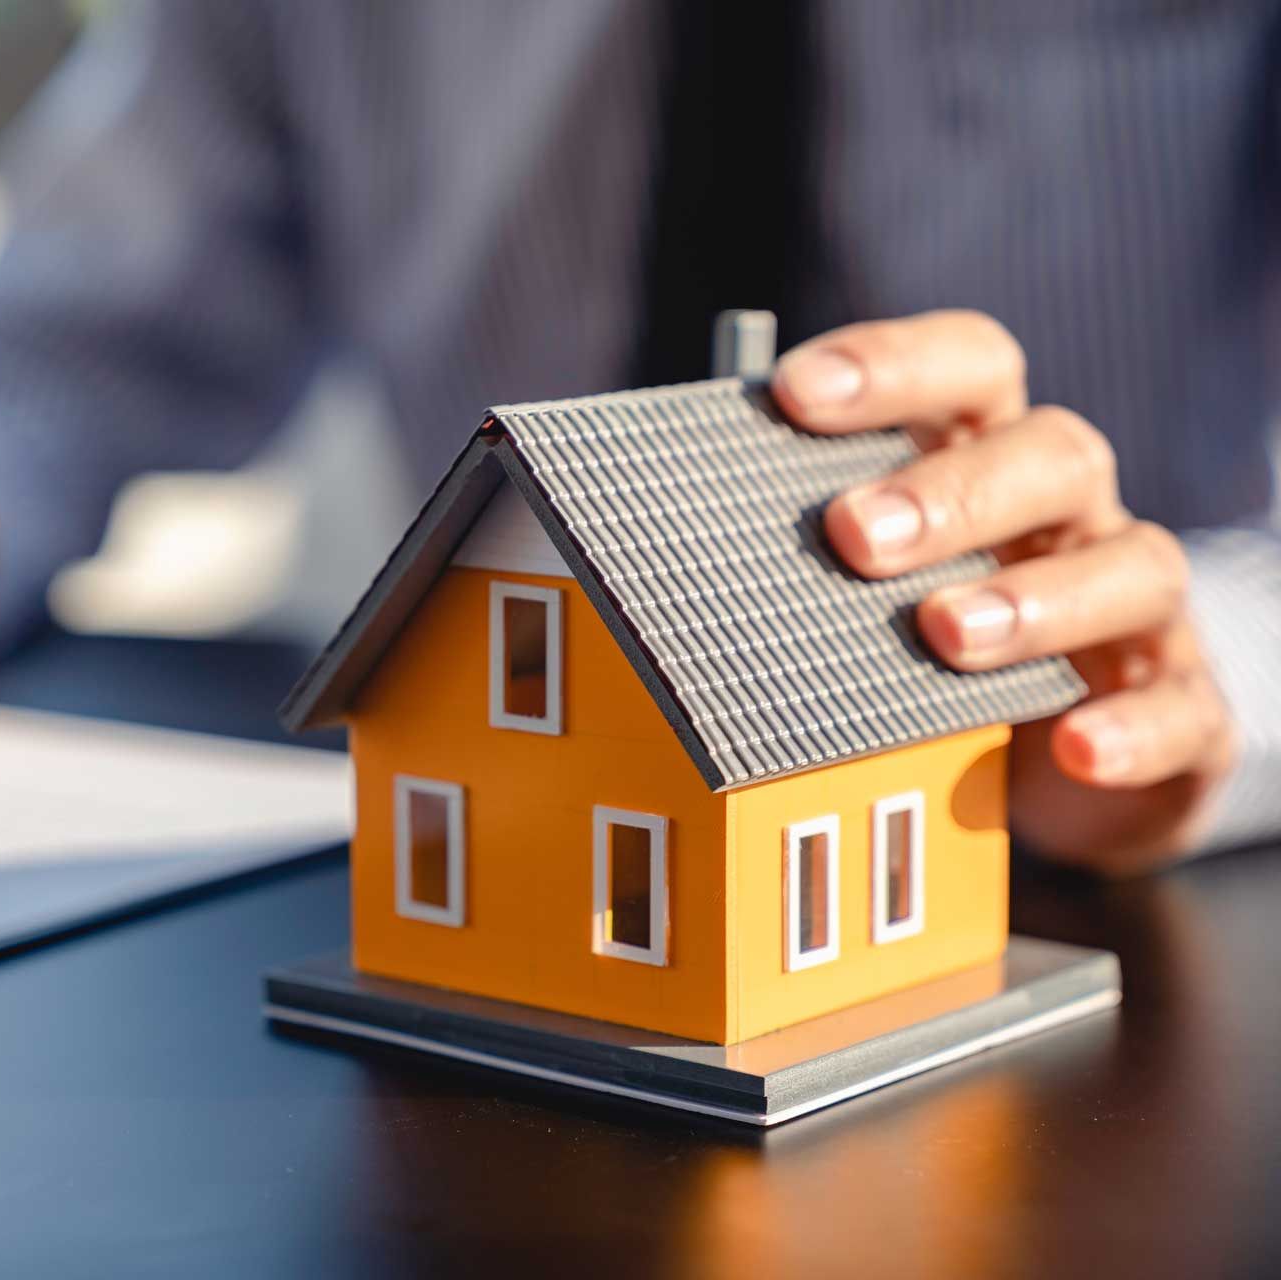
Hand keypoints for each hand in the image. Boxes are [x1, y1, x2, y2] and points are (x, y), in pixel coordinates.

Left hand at [772, 310, 1238, 874]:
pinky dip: (1130, 726)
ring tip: (944, 636)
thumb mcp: (874, 585)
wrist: (1069, 753)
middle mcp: (1072, 512)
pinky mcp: (1183, 705)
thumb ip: (797, 541)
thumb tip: (648, 526)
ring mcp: (1139, 608)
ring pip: (1128, 566)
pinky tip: (1073, 745)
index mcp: (989, 456)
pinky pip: (1181, 708)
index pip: (966, 366)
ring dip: (1033, 597)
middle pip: (1048, 454)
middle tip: (852, 534)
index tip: (793, 391)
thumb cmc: (937, 639)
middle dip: (949, 491)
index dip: (889, 365)